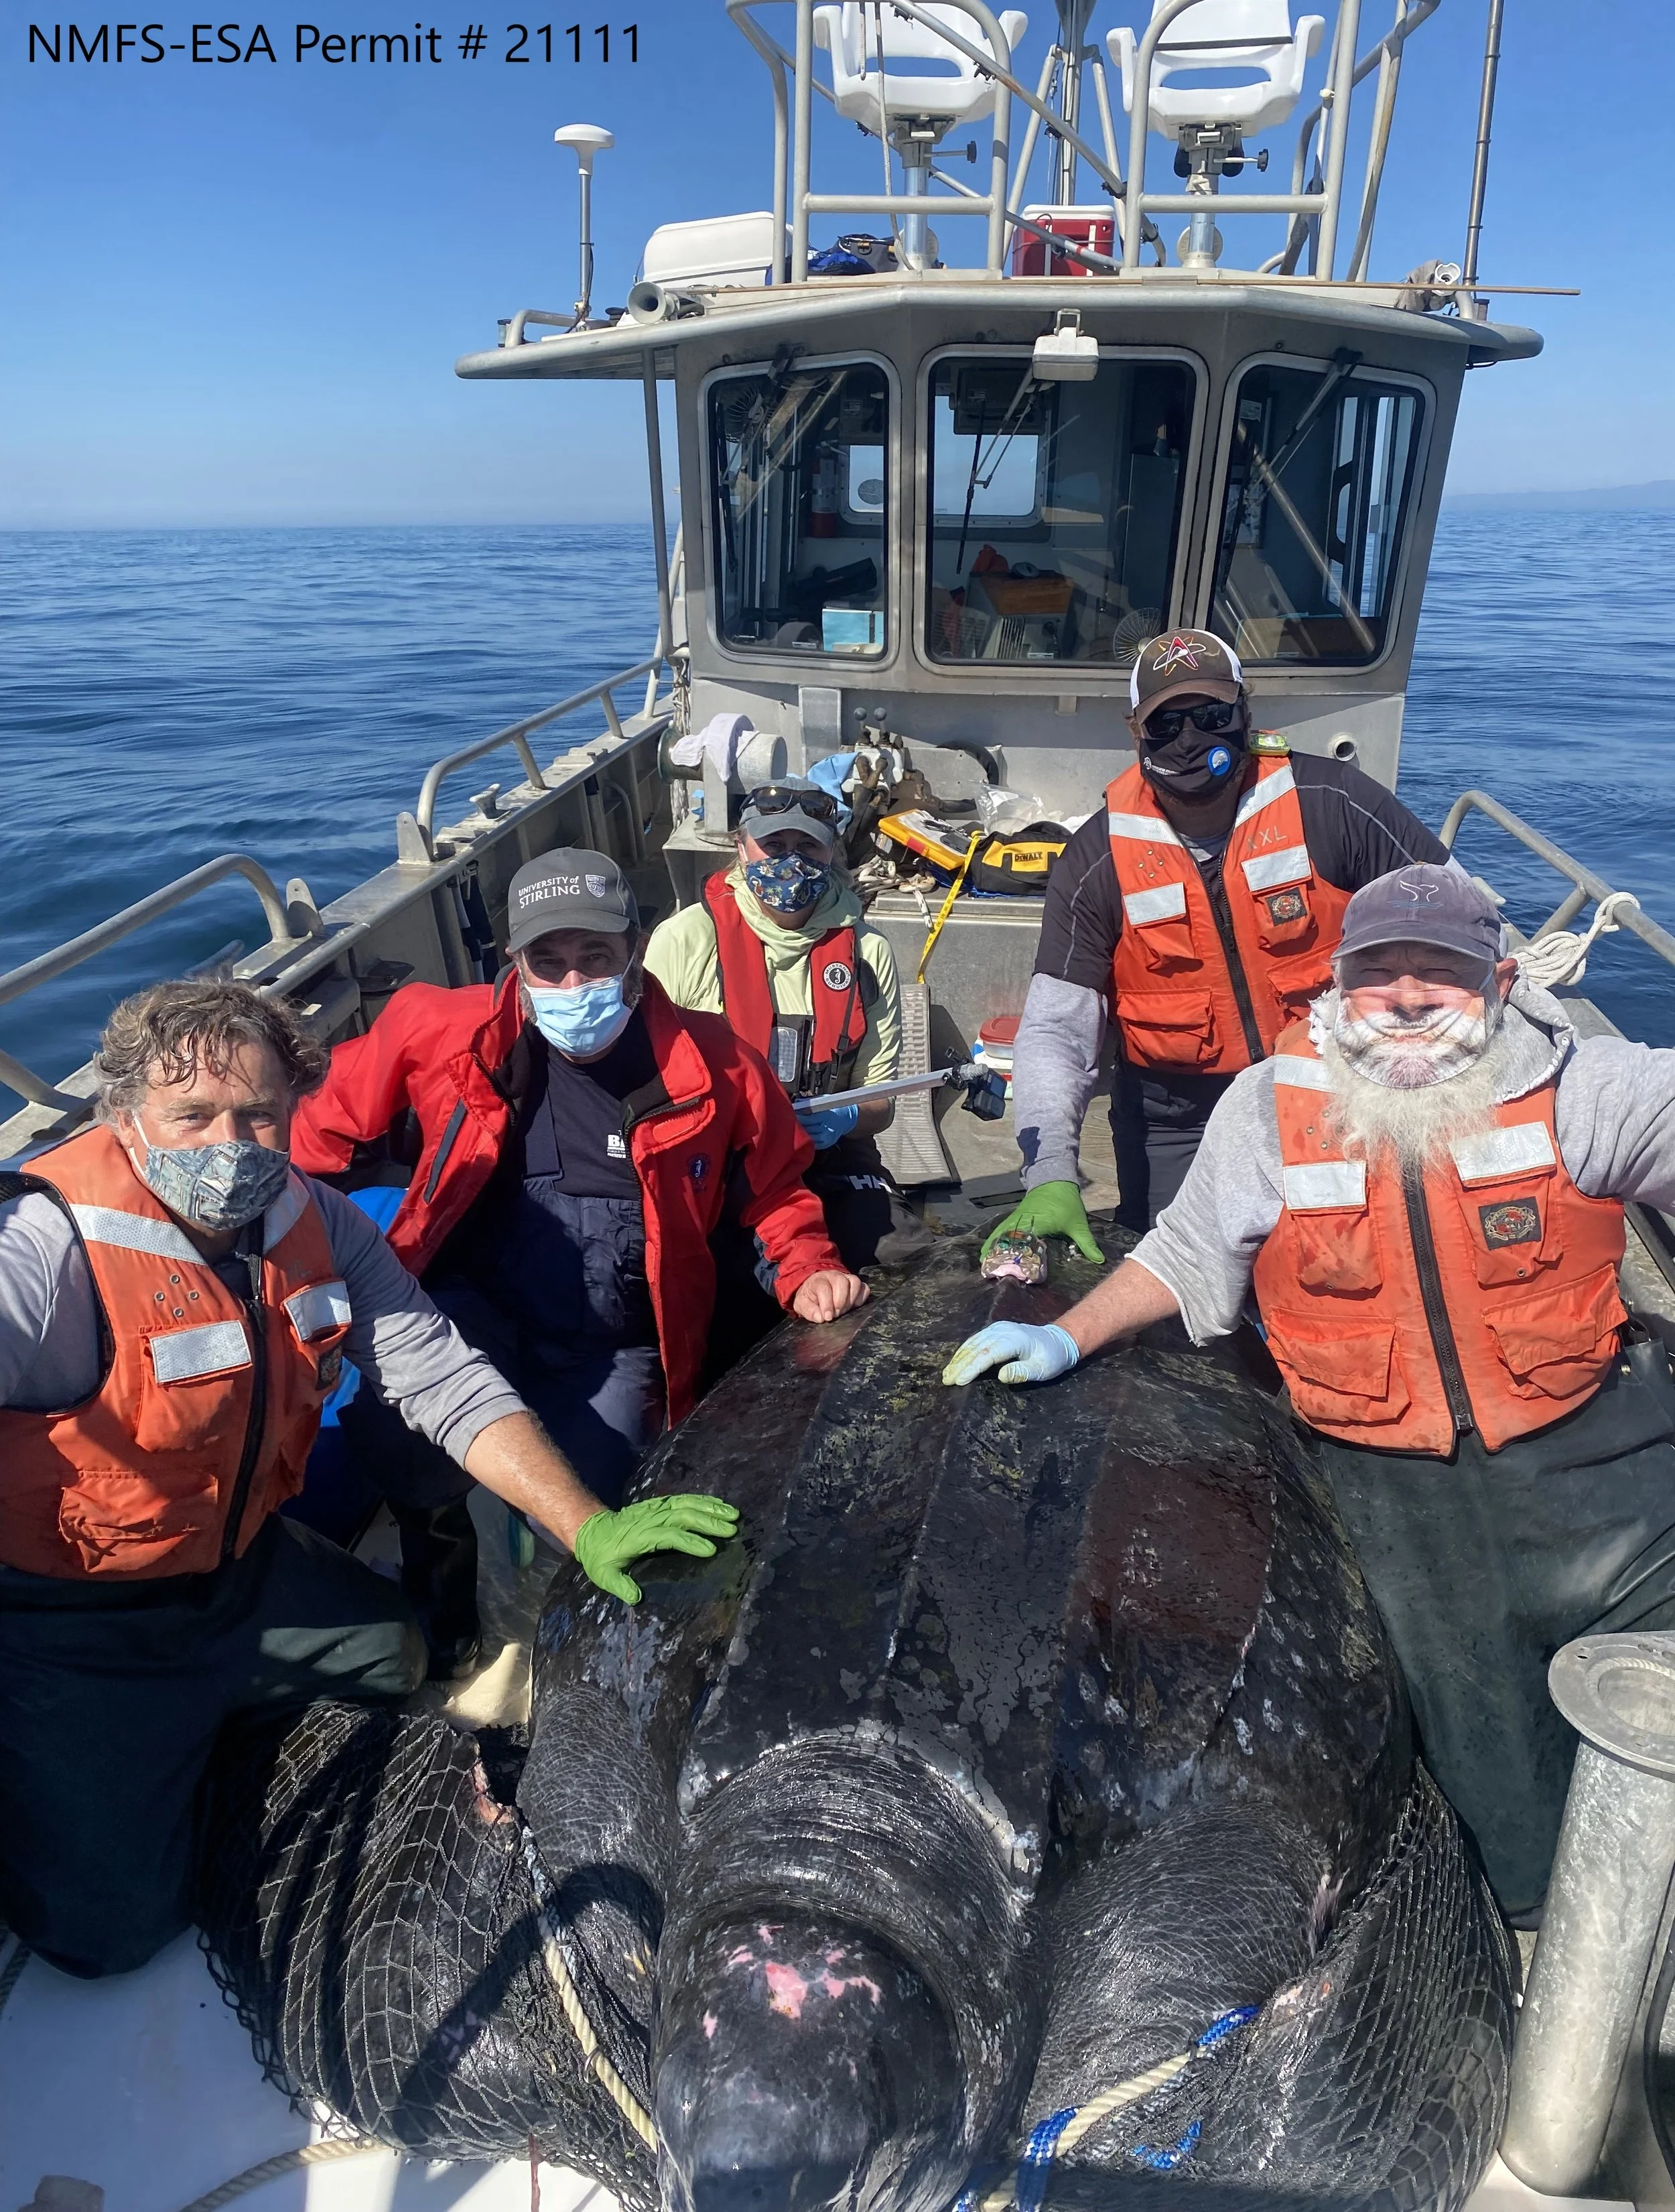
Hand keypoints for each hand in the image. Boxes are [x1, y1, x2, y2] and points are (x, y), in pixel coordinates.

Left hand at [572, 1494, 739, 1604]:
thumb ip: (620, 1586)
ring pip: (685, 1504)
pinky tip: (718, 1504)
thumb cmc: (600, 1557)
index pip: (668, 1536)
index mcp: (639, 1537)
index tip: (711, 1550)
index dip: (690, 1542)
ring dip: (710, 1508)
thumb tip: (636, 1598)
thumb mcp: (603, 1575)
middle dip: (708, 1522)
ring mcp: (654, 1509)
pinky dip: (702, 1500)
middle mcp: (649, 1519)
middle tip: (732, 1530)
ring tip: (732, 1514)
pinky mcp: (657, 1504)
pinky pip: (682, 1499)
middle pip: (682, 1516)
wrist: (591, 1530)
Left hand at [792, 1270, 870, 1322]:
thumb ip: (808, 1311)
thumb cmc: (809, 1297)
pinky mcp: (855, 1284)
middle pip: (841, 1282)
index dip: (826, 1304)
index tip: (827, 1317)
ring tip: (845, 1310)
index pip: (824, 1288)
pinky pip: (864, 1288)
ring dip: (851, 1299)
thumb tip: (820, 1318)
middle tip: (836, 1314)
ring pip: (855, 1282)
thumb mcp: (801, 1304)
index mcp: (818, 1280)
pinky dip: (861, 1298)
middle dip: (840, 1301)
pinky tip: (853, 1307)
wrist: (814, 1288)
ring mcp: (846, 1278)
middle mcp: (833, 1276)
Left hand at [797, 1101, 859, 1149]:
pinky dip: (807, 1140)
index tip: (792, 1115)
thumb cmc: (832, 1108)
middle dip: (798, 1125)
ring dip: (801, 1133)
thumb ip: (809, 1103)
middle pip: (808, 1128)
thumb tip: (797, 1103)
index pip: (809, 1119)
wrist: (845, 1119)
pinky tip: (803, 1135)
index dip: (799, 1117)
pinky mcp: (827, 1143)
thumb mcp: (822, 1100)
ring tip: (795, 1129)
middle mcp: (827, 1127)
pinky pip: (813, 1144)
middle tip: (790, 1122)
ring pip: (809, 1137)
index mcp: (826, 1116)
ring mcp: (827, 1137)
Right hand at [942, 1320, 1080, 1387]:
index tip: (959, 1380)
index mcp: (1015, 1340)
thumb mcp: (1043, 1369)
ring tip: (947, 1374)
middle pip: (976, 1348)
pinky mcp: (997, 1330)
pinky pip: (976, 1340)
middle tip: (946, 1380)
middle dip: (960, 1365)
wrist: (1059, 1339)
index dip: (972, 1368)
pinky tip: (957, 1361)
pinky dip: (965, 1351)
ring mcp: (999, 1328)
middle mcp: (1003, 1331)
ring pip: (973, 1343)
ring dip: (959, 1358)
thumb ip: (1022, 1372)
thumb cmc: (1052, 1358)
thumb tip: (1000, 1376)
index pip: (988, 1354)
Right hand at [981, 1180, 1103, 1265]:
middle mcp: (1022, 1220)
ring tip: (984, 1265)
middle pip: (1005, 1239)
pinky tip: (989, 1250)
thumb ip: (1087, 1243)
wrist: (1055, 1178)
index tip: (1009, 1272)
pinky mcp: (1014, 1216)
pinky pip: (1001, 1229)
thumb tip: (1099, 1261)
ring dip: (992, 1247)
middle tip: (989, 1273)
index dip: (1014, 1257)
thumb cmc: (1066, 1201)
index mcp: (1037, 1223)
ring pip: (1000, 1233)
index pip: (1022, 1243)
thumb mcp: (1078, 1223)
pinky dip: (995, 1239)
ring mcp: (1016, 1217)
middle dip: (996, 1255)